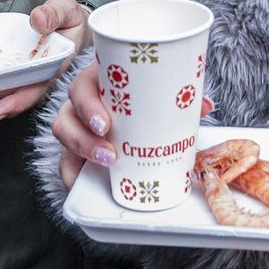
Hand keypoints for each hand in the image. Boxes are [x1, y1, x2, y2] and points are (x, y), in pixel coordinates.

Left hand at [0, 0, 90, 122]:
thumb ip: (55, 14)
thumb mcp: (67, 10)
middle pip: (14, 96)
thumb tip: (38, 20)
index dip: (17, 102)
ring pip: (4, 90)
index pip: (37, 89)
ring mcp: (26, 75)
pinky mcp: (16, 70)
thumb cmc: (70, 20)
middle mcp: (40, 77)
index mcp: (56, 67)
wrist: (70, 24)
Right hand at [51, 63, 212, 188]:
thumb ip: (178, 92)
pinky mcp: (77, 146)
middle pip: (66, 119)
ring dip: (81, 156)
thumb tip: (204, 105)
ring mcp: (77, 125)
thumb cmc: (142, 85)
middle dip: (84, 140)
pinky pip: (67, 162)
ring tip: (107, 167)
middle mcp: (80, 103)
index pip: (80, 89)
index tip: (106, 124)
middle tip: (111, 154)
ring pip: (65, 140)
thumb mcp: (156, 83)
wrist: (135, 86)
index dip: (88, 107)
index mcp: (95, 80)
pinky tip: (82, 188)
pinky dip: (73, 176)